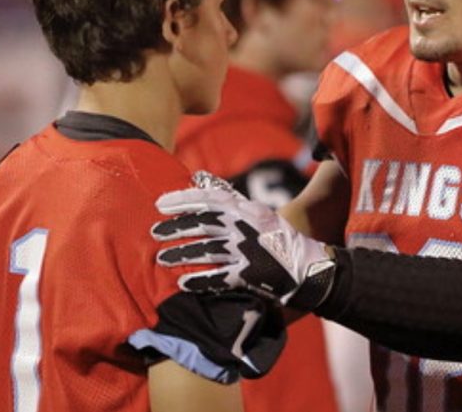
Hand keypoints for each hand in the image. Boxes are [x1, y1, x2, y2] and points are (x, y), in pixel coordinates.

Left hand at [151, 172, 334, 308]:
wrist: (306, 266)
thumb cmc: (278, 239)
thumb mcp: (257, 213)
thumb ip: (229, 200)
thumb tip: (199, 180)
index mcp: (247, 209)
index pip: (210, 198)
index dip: (183, 199)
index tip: (160, 203)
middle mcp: (246, 227)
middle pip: (203, 224)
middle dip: (176, 229)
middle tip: (155, 233)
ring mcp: (247, 250)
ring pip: (206, 250)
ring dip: (181, 254)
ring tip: (162, 259)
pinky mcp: (249, 274)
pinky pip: (218, 277)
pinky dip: (199, 280)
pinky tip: (183, 283)